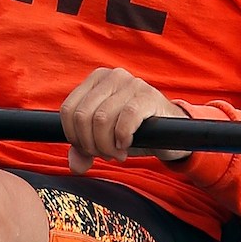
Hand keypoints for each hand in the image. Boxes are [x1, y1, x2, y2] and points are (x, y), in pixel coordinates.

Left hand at [59, 67, 192, 174]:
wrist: (172, 131)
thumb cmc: (134, 130)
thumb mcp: (104, 138)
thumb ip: (84, 149)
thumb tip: (75, 165)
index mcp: (96, 79)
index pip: (68, 110)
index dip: (74, 136)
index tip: (88, 149)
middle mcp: (112, 76)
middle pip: (82, 116)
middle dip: (91, 144)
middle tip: (106, 154)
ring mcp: (132, 83)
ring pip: (101, 119)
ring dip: (106, 145)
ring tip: (117, 153)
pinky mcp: (149, 96)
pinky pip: (126, 118)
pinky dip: (122, 138)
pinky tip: (126, 144)